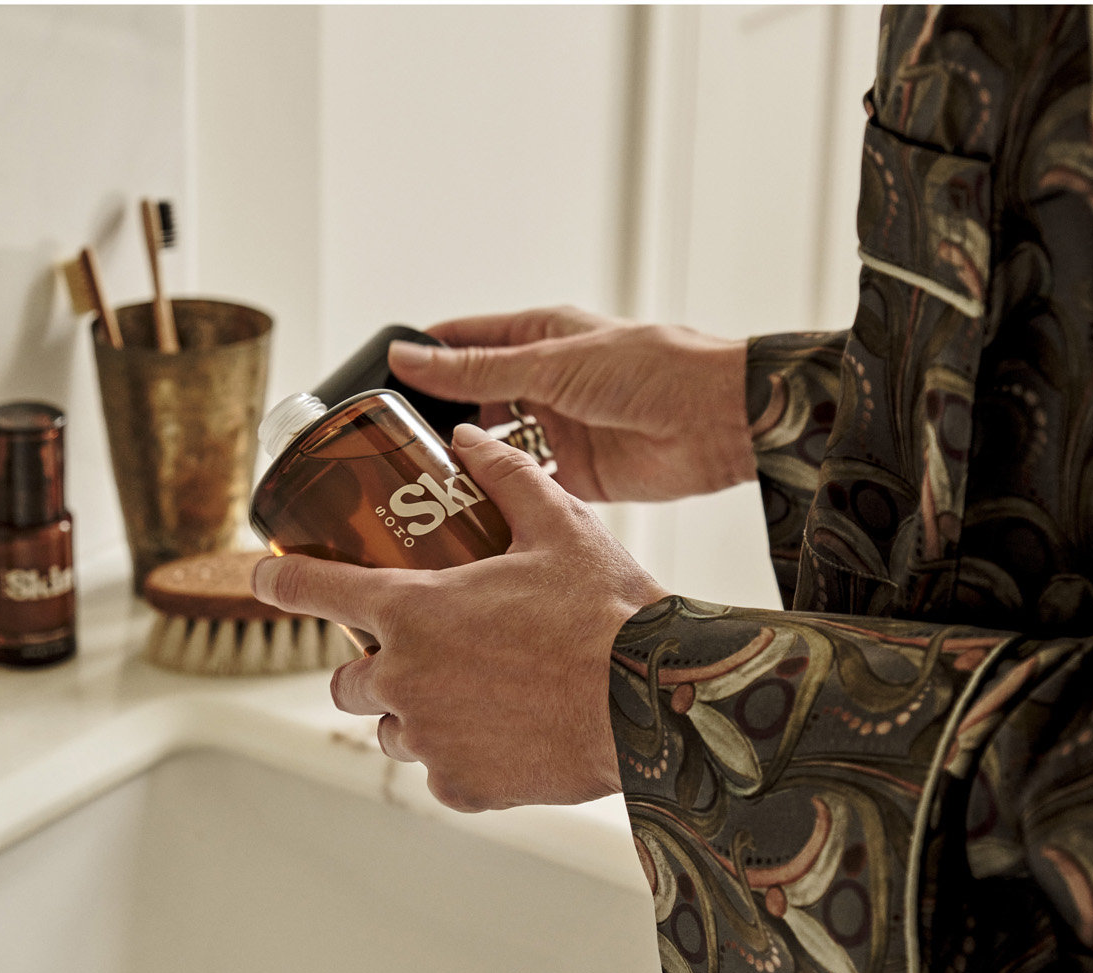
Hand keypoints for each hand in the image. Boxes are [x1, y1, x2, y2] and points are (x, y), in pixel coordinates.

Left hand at [251, 423, 667, 811]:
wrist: (656, 700)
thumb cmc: (607, 611)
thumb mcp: (558, 526)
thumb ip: (506, 476)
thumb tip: (470, 440)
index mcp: (412, 609)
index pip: (312, 590)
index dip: (278, 581)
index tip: (264, 577)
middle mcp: (404, 679)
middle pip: (346, 680)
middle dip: (369, 665)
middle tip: (416, 650)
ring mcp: (430, 739)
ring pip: (390, 730)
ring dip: (411, 713)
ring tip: (468, 694)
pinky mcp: (463, 786)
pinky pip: (439, 772)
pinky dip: (459, 757)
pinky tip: (501, 737)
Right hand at [387, 305, 752, 503]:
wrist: (719, 422)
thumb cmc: (649, 368)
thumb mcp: (550, 364)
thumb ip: (477, 370)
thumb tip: (407, 355)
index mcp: (538, 338)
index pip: (463, 343)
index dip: (421, 360)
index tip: (373, 388)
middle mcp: (546, 383)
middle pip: (475, 402)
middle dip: (438, 423)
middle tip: (389, 451)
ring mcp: (562, 430)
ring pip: (499, 450)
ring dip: (470, 466)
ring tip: (419, 489)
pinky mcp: (582, 475)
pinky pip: (529, 488)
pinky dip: (505, 499)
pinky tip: (469, 514)